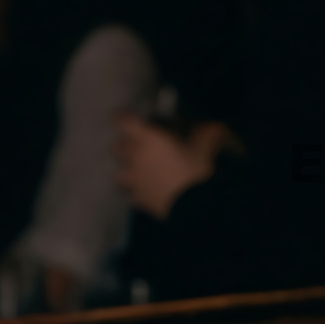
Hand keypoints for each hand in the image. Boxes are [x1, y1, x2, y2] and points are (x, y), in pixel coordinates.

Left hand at [114, 115, 232, 219]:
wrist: (195, 206)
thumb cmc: (198, 168)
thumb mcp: (209, 143)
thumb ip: (205, 131)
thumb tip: (206, 127)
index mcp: (147, 138)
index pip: (122, 120)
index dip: (124, 116)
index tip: (130, 116)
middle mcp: (133, 157)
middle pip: (115, 146)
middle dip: (125, 144)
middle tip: (140, 144)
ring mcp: (133, 181)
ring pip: (119, 172)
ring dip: (128, 170)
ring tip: (142, 172)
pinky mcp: (138, 200)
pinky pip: (133, 192)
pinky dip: (139, 190)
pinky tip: (151, 191)